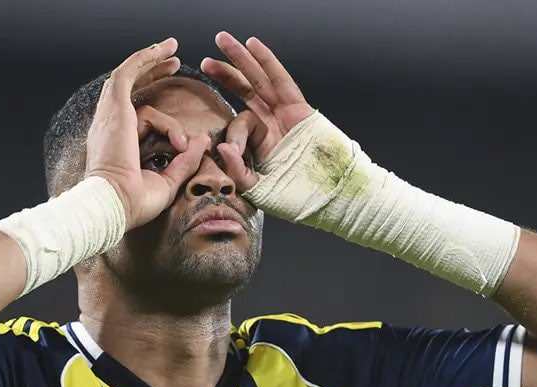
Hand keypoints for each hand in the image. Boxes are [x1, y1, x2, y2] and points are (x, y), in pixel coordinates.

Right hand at [85, 38, 210, 229]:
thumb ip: (185, 160)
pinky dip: (144, 60)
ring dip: (150, 61)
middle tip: (173, 62)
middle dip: (150, 72)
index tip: (174, 108)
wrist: (116, 203)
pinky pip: (127, 74)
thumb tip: (202, 140)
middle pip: (127, 89)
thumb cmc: (135, 202)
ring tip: (173, 50)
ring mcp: (109, 116)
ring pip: (131, 79)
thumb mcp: (168, 180)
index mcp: (117, 145)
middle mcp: (109, 127)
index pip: (135, 114)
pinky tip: (164, 51)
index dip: (154, 104)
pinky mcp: (115, 108)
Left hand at [200, 32, 314, 190]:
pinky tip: (253, 45)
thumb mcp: (260, 189)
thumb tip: (221, 147)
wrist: (331, 197)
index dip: (232, 135)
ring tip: (223, 40)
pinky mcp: (300, 109)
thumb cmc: (298, 197)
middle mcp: (271, 124)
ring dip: (242, 59)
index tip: (229, 151)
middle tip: (205, 59)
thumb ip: (238, 171)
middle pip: (245, 91)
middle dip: (225, 73)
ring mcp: (286, 114)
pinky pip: (281, 80)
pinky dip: (267, 62)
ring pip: (260, 80)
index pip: (239, 126)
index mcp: (261, 143)